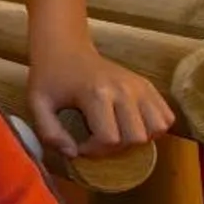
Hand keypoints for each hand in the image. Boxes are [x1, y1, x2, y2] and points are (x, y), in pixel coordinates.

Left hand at [25, 42, 175, 155]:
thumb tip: (73, 154)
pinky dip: (153, 128)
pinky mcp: (148, 85)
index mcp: (96, 93)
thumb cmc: (49, 77)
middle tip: (96, 140)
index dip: (93, 150)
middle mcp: (124, 89)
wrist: (65, 48)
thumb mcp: (37, 104)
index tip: (79, 144)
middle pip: (136, 137)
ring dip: (138, 139)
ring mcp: (140, 86)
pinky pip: (166, 117)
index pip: (110, 139)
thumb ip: (49, 133)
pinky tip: (130, 125)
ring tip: (116, 133)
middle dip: (115, 148)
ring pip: (158, 129)